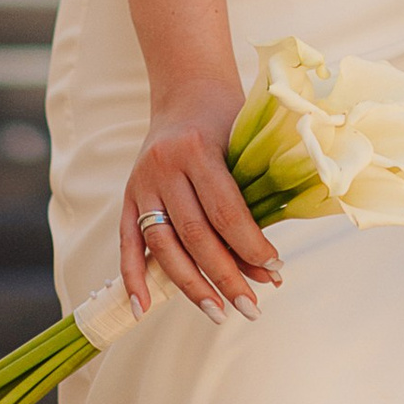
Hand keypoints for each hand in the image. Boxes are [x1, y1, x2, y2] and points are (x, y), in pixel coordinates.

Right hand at [120, 67, 282, 324]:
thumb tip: (268, 266)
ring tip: (218, 312)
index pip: (225, 211)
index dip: (250, 246)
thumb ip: (249, 198)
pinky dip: (134, 278)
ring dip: (191, 286)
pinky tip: (145, 308)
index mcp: (197, 149)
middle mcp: (164, 167)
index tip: (275, 270)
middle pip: (195, 235)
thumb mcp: (242, 146)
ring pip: (163, 245)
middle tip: (252, 307)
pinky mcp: (128, 195)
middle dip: (226, 276)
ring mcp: (142, 183)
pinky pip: (127, 243)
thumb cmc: (226, 120)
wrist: (186, 91)